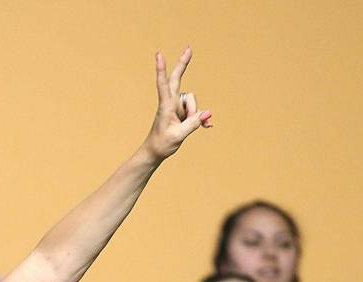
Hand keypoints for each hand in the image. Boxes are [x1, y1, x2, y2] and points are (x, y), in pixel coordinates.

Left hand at [143, 47, 211, 161]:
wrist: (155, 152)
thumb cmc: (162, 144)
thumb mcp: (179, 136)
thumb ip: (193, 124)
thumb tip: (207, 113)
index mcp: (165, 106)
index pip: (163, 84)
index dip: (161, 69)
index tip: (158, 54)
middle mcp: (170, 102)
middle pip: (177, 78)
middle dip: (183, 64)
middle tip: (189, 48)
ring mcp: (176, 106)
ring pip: (193, 102)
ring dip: (195, 114)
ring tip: (188, 128)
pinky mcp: (181, 111)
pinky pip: (195, 110)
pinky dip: (199, 118)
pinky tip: (206, 126)